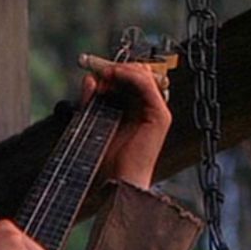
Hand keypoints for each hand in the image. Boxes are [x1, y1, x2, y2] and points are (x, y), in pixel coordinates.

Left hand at [81, 62, 171, 188]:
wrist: (116, 180)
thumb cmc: (106, 157)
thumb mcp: (92, 120)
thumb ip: (91, 99)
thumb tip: (90, 78)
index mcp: (134, 109)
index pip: (129, 78)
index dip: (112, 71)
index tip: (93, 72)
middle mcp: (147, 108)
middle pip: (138, 72)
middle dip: (116, 69)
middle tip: (98, 73)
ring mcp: (156, 111)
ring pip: (143, 74)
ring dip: (121, 69)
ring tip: (105, 74)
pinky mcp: (160, 116)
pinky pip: (147, 85)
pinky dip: (130, 74)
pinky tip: (114, 75)